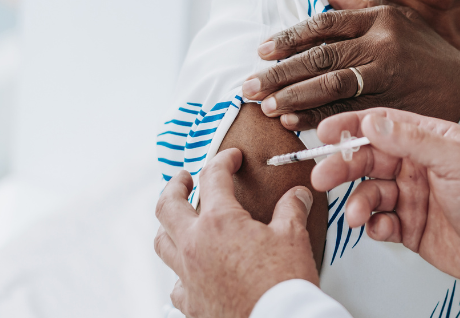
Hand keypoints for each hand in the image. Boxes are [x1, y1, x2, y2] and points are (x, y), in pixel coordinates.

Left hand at [155, 148, 319, 317]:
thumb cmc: (283, 283)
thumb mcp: (293, 236)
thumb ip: (291, 209)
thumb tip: (297, 195)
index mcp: (219, 222)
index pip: (213, 178)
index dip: (223, 161)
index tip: (230, 157)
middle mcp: (195, 245)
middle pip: (167, 206)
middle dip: (174, 186)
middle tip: (183, 178)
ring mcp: (188, 275)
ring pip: (163, 243)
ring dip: (168, 226)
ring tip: (178, 219)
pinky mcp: (191, 302)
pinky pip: (175, 282)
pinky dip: (181, 270)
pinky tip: (191, 270)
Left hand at [241, 0, 459, 130]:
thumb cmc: (430, 56)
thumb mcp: (403, 20)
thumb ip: (363, 7)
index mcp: (381, 19)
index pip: (324, 25)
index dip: (290, 38)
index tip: (263, 51)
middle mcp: (383, 44)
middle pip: (321, 56)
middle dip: (280, 72)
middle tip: (248, 86)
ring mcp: (388, 75)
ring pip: (330, 84)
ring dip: (293, 96)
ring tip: (265, 106)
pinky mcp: (392, 105)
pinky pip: (347, 111)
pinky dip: (317, 116)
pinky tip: (294, 121)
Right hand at [310, 109, 459, 287]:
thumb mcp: (453, 159)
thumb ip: (411, 139)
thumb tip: (373, 123)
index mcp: (429, 139)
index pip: (383, 126)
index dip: (352, 127)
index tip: (324, 134)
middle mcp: (418, 165)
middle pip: (369, 159)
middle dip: (343, 167)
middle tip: (323, 177)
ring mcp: (412, 196)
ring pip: (370, 192)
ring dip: (358, 202)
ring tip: (357, 215)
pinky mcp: (409, 227)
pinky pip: (379, 222)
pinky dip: (374, 225)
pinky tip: (384, 228)